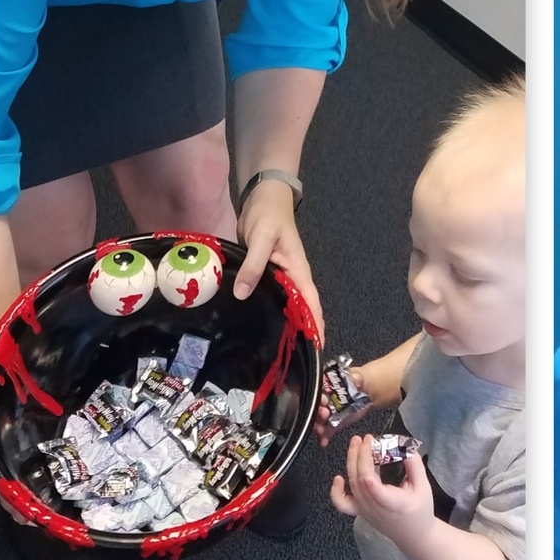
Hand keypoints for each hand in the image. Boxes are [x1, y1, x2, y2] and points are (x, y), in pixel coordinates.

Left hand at [232, 178, 324, 343]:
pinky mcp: (265, 274)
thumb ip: (253, 266)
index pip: (311, 304)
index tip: (316, 350)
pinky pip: (269, 296)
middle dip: (301, 333)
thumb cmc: (268, 216)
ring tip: (274, 350)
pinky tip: (254, 322)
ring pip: (284, 304)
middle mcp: (292, 278)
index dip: (315, 326)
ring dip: (283, 323)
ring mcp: (279, 277)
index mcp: (299, 272)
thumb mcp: (260, 239)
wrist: (263, 198)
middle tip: (292, 362)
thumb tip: (242, 294)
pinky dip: (266, 309)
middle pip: (300, 310)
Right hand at [314, 349, 395, 446]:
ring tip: (321, 431)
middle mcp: (329, 394)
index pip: (317, 389)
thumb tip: (355, 378)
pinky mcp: (340, 420)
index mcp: (331, 380)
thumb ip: (357, 377)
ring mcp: (334, 408)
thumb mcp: (364, 374)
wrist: (384, 388)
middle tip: (322, 418)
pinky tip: (324, 440)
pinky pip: (330, 427)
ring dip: (319, 425)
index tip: (323, 403)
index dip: (317, 397)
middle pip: (317, 405)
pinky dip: (326, 434)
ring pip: (322, 417)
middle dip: (316, 413)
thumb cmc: (372, 377)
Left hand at [329, 431, 433, 549]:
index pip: (375, 490)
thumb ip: (414, 465)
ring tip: (356, 443)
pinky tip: (338, 478)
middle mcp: (375, 508)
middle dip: (360, 455)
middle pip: (360, 480)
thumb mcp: (423, 486)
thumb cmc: (420, 510)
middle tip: (365, 438)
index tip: (370, 449)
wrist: (414, 535)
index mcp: (393, 503)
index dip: (368, 471)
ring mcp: (364, 510)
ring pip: (352, 484)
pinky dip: (336, 491)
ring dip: (352, 461)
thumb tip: (404, 446)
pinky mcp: (359, 511)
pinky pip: (342, 503)